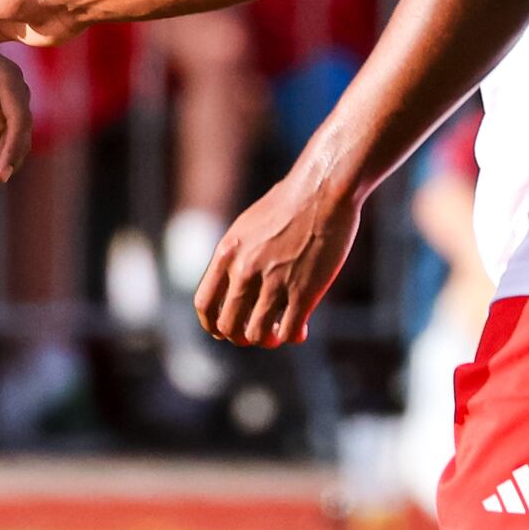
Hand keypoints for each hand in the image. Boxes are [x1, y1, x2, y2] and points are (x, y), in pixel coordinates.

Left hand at [194, 161, 370, 349]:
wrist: (323, 190)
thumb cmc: (291, 202)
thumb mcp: (250, 225)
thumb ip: (239, 254)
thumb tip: (237, 282)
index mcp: (227, 253)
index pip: (204, 304)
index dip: (213, 324)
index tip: (225, 329)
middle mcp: (245, 270)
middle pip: (228, 326)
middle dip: (241, 336)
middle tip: (258, 333)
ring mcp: (273, 282)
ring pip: (257, 334)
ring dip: (268, 339)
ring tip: (279, 333)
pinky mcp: (304, 290)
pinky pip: (289, 331)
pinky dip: (292, 336)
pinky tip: (301, 330)